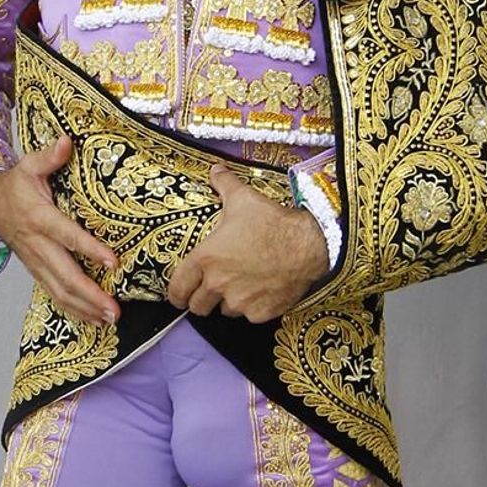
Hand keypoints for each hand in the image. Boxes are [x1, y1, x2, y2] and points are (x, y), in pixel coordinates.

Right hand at [0, 136, 120, 326]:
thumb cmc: (15, 185)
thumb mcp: (29, 165)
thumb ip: (49, 156)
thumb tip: (67, 141)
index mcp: (40, 218)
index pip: (67, 236)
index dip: (89, 249)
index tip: (113, 261)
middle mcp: (37, 245)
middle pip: (65, 275)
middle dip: (90, 295)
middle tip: (114, 309)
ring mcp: (36, 262)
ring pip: (59, 291)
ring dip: (85, 308)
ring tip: (110, 319)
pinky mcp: (36, 271)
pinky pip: (54, 294)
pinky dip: (73, 310)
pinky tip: (93, 319)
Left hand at [165, 166, 328, 323]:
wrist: (309, 244)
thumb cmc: (273, 222)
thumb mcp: (244, 199)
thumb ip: (224, 185)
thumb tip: (215, 170)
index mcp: (206, 259)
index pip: (177, 289)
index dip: (176, 293)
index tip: (180, 293)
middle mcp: (218, 284)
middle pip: (197, 306)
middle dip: (202, 299)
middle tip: (211, 289)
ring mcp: (240, 302)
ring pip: (224, 311)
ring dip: (228, 302)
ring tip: (241, 285)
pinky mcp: (260, 314)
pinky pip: (249, 316)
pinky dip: (253, 308)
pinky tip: (262, 290)